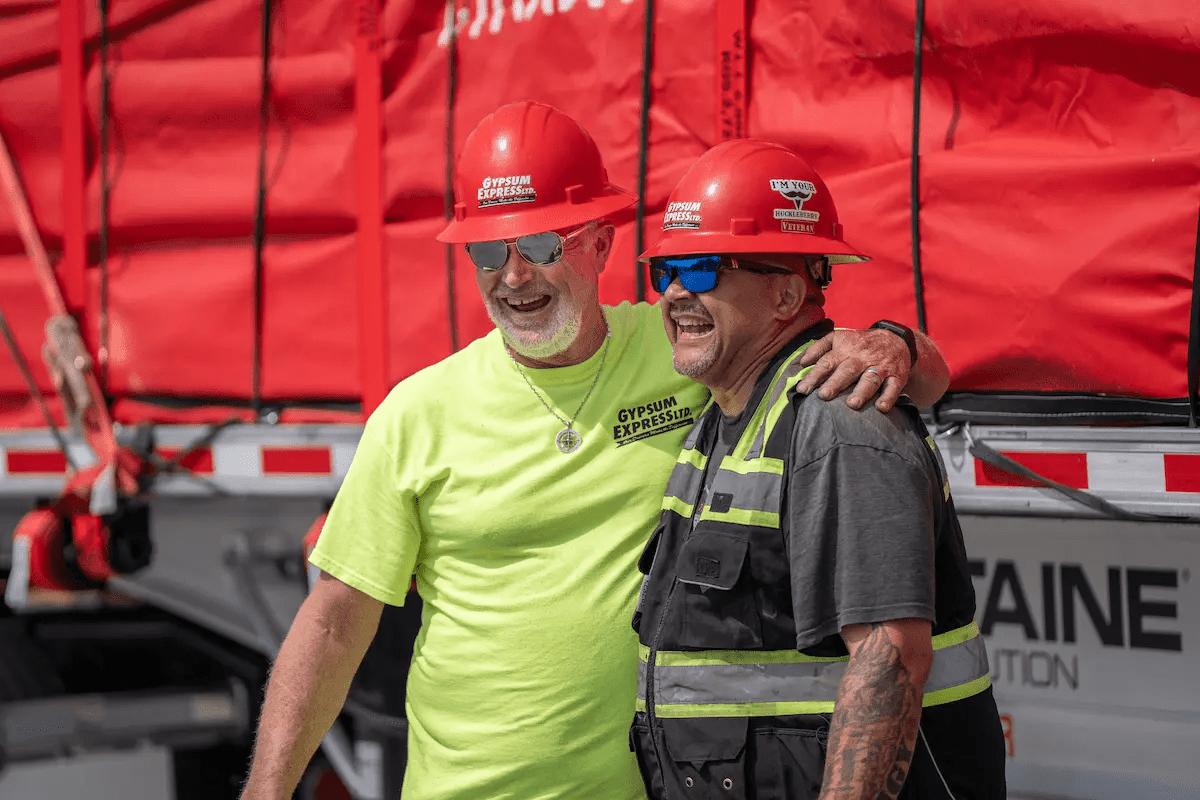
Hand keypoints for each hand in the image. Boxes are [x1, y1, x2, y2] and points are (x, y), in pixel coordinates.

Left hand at [796, 329, 910, 411]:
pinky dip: (889, 397)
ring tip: (852, 404)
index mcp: (845, 349)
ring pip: (871, 379)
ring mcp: (880, 367)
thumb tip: (801, 362)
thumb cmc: (860, 342)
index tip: (802, 389)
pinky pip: (894, 386)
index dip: (814, 376)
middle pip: (847, 370)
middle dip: (836, 383)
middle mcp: (862, 358)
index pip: (827, 362)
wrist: (895, 338)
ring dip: (862, 391)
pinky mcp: (897, 375)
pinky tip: (881, 408)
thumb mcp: (838, 337)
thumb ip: (818, 348)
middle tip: (824, 396)